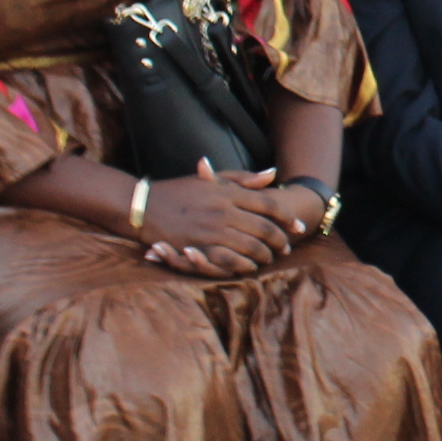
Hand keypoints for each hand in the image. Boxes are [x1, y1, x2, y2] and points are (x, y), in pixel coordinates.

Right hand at [138, 161, 298, 276]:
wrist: (143, 205)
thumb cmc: (179, 191)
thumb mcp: (211, 180)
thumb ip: (243, 179)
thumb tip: (273, 174)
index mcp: (227, 192)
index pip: (268, 205)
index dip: (287, 218)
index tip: (298, 227)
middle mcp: (223, 210)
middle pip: (264, 228)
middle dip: (279, 240)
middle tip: (286, 247)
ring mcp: (211, 230)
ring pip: (251, 247)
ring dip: (264, 255)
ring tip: (269, 257)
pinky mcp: (199, 247)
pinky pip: (230, 260)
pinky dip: (245, 265)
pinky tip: (250, 266)